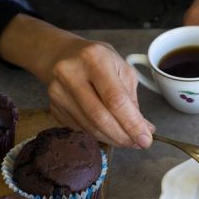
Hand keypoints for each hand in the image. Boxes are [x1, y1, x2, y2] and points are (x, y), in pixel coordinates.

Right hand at [0, 14, 154, 147]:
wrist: (62, 54)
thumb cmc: (98, 60)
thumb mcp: (122, 69)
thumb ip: (132, 99)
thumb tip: (144, 129)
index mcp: (94, 59)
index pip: (115, 99)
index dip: (132, 123)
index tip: (145, 139)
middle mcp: (70, 73)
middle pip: (99, 117)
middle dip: (123, 136)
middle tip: (138, 143)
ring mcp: (58, 91)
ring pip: (89, 127)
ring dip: (113, 138)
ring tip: (128, 139)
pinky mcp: (53, 106)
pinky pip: (80, 128)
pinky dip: (99, 134)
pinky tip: (109, 130)